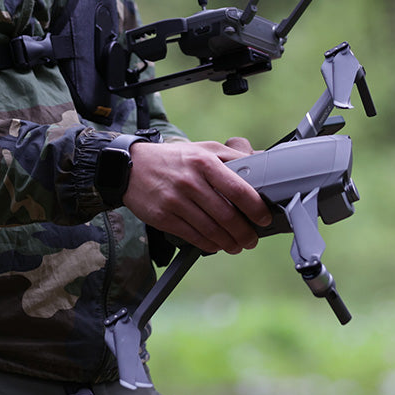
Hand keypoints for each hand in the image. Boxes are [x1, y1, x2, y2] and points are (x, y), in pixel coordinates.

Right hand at [123, 138, 271, 254]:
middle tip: (251, 239)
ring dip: (230, 243)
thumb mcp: (202, 148)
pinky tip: (216, 244)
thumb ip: (232, 156)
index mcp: (203, 162)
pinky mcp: (163, 217)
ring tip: (236, 245)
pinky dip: (210, 245)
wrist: (130, 167)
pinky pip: (194, 238)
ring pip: (212, 231)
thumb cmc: (173, 158)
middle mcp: (190, 181)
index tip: (264, 218)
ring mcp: (175, 200)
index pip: (239, 190)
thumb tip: (262, 163)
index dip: (256, 209)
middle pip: (228, 216)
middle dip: (245, 233)